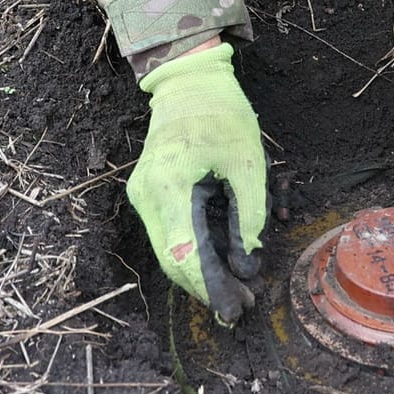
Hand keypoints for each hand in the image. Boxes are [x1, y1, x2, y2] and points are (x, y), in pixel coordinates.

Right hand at [126, 43, 266, 323]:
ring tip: (239, 289)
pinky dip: (195, 251)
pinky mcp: (149, 195)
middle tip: (244, 305)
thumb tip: (248, 265)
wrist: (189, 84)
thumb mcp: (248, 164)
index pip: (184, 253)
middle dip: (209, 286)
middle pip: (173, 258)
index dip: (210, 286)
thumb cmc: (222, 116)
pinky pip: (170, 233)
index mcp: (169, 185)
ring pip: (170, 249)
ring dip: (203, 272)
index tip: (237, 308)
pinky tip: (222, 263)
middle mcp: (147, 195)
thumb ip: (250, 217)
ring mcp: (143, 195)